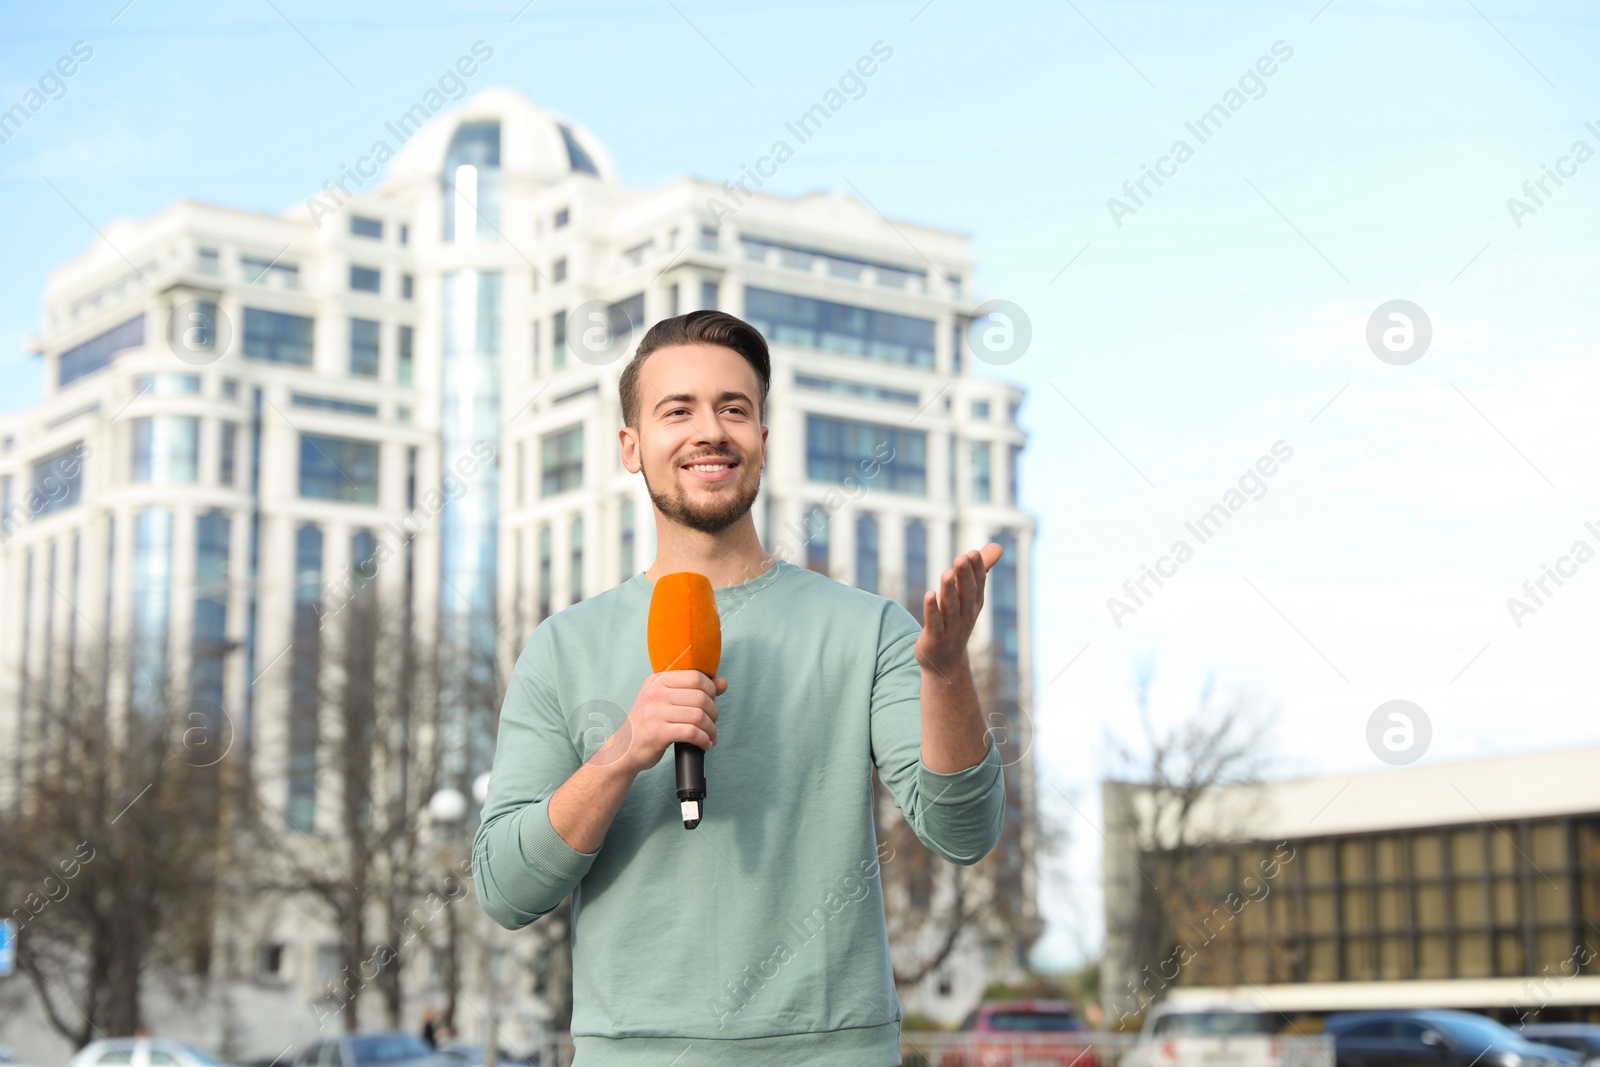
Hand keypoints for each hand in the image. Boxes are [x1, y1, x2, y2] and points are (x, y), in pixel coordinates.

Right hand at [597, 670, 725, 775]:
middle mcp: (654, 693)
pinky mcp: (657, 732)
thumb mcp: (667, 700)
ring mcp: (654, 712)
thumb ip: (694, 690)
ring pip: (698, 716)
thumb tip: (723, 682)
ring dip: (711, 729)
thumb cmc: (650, 723)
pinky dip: (704, 740)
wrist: (624, 748)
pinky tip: (705, 744)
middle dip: (713, 712)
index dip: (711, 690)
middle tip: (712, 723)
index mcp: (658, 680)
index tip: (712, 703)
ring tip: (711, 736)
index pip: (695, 677)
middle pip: (700, 697)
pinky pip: (692, 733)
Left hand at [915, 543, 1003, 674]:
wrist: (946, 663)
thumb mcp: (970, 596)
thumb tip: (999, 546)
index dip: (976, 570)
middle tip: (962, 557)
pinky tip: (929, 595)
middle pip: (966, 594)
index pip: (978, 585)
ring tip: (946, 573)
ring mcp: (951, 628)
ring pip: (950, 607)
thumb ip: (980, 570)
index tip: (973, 553)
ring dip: (949, 590)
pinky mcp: (935, 638)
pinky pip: (934, 623)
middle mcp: (965, 615)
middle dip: (964, 576)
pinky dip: (932, 610)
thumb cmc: (957, 621)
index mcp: (974, 604)